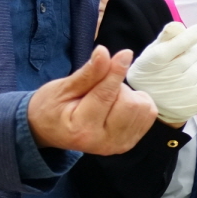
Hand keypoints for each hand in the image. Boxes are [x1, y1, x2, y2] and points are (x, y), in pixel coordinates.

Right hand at [27, 46, 158, 154]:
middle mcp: (104, 142)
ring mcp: (119, 145)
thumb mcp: (62, 88)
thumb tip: (104, 52)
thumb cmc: (51, 107)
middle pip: (130, 103)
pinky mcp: (130, 143)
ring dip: (128, 95)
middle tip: (99, 89)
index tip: (124, 54)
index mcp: (82, 129)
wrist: (48, 131)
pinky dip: (137, 103)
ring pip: (142, 107)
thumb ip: (88, 73)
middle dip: (118, 87)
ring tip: (106, 99)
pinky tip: (118, 106)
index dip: (115, 72)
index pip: (106, 96)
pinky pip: (148, 114)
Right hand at [125, 20, 196, 125]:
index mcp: (156, 60)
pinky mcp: (194, 101)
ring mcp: (182, 90)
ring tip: (192, 62)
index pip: (179, 43)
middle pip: (193, 53)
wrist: (151, 104)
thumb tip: (179, 25)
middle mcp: (169, 76)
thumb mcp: (151, 53)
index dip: (195, 32)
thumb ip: (166, 37)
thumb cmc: (151, 72)